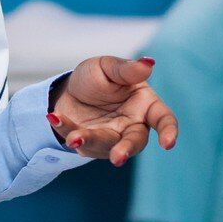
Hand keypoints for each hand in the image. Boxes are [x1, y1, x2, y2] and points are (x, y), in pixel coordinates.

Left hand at [49, 55, 178, 165]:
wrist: (69, 90)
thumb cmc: (96, 77)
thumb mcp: (107, 67)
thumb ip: (127, 69)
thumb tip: (149, 63)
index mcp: (144, 104)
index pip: (163, 118)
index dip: (168, 131)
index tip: (167, 143)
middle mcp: (132, 125)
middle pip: (135, 141)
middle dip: (126, 150)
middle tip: (117, 158)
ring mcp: (112, 138)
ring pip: (106, 145)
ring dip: (90, 141)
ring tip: (73, 138)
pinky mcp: (91, 145)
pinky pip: (80, 140)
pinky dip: (66, 129)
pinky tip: (54, 117)